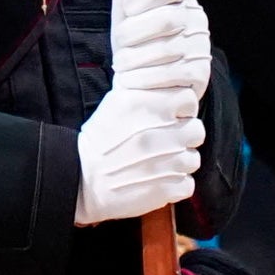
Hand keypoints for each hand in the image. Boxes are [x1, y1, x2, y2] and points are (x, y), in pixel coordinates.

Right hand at [75, 84, 204, 225]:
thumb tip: (167, 86)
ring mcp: (166, 162)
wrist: (79, 180)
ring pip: (193, 159)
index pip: (188, 99)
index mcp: (146, 107)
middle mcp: (159, 133)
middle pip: (196, 130)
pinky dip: (174, 185)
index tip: (170, 116)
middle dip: (183, 136)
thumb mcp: (114, 104)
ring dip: (179, 162)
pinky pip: (186, 184)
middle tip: (164, 142)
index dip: (181, 108)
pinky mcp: (167, 188)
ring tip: (157, 163)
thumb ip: (144, 93)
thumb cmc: (97, 142)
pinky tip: (156, 180)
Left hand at [108, 0, 210, 103]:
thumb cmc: (135, 43)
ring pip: (166, 48)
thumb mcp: (125, 13)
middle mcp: (196, 20)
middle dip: (133, 33)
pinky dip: (144, 78)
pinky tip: (136, 79)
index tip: (128, 5)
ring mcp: (200, 47)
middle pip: (167, 18)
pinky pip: (171, 74)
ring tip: (125, 63)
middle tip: (120, 44)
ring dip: (134, 59)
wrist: (141, 86)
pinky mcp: (200, 75)